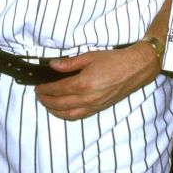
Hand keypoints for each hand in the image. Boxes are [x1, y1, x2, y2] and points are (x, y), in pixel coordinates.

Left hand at [35, 42, 160, 119]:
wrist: (135, 68)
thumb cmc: (115, 60)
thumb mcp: (90, 56)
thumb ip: (69, 63)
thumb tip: (53, 65)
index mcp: (83, 83)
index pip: (57, 89)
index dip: (44, 89)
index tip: (38, 87)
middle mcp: (87, 98)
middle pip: (59, 104)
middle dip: (46, 101)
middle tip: (39, 96)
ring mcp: (94, 105)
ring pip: (68, 114)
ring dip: (54, 111)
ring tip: (47, 105)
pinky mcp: (99, 108)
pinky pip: (79, 116)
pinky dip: (67, 115)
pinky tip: (63, 111)